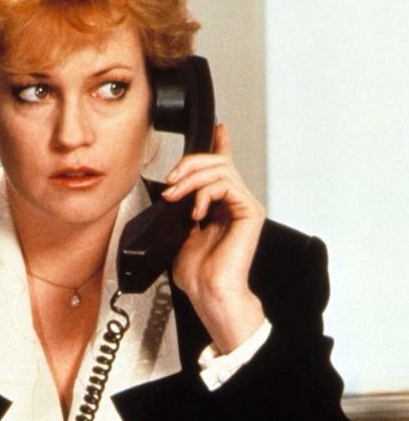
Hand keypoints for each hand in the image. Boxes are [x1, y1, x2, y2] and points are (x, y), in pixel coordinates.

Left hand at [162, 123, 264, 351]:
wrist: (210, 292)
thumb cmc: (198, 274)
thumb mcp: (180, 232)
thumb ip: (182, 208)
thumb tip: (173, 190)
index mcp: (221, 207)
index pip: (224, 168)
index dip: (221, 144)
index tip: (218, 128)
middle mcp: (236, 203)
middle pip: (217, 162)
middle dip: (188, 165)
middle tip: (171, 182)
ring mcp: (244, 206)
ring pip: (219, 169)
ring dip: (190, 179)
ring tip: (175, 197)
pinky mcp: (250, 211)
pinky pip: (226, 184)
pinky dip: (204, 192)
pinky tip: (195, 210)